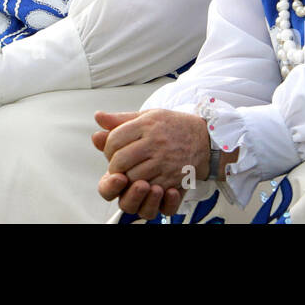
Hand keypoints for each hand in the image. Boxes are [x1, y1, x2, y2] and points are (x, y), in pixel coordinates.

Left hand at [94, 109, 209, 218]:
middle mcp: (155, 142)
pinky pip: (149, 189)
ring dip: (127, 179)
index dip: (108, 147)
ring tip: (130, 173)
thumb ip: (121, 120)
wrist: (206, 139)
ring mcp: (165, 162)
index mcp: (147, 124)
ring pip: (132, 177)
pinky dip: (142, 188)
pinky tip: (144, 180)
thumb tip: (98, 117)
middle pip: (120, 161)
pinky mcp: (172, 178)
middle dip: (114, 166)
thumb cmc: (174, 126)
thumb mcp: (148, 115)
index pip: (114, 139)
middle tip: (118, 166)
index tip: (113, 150)